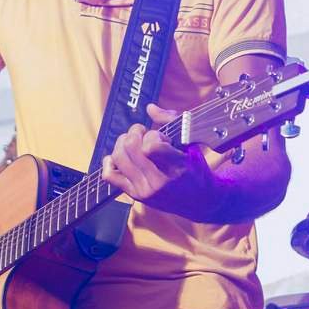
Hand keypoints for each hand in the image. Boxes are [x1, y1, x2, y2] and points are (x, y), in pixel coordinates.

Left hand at [101, 104, 217, 219]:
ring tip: (133, 143)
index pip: (151, 146)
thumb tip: (150, 107)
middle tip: (143, 134)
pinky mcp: (135, 195)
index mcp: (177, 167)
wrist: (199, 200)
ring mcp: (145, 190)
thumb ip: (171, 121)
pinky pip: (109, 175)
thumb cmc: (195, 168)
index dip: (152, 135)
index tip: (161, 137)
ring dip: (122, 144)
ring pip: (118, 157)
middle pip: (130, 147)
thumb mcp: (191, 143)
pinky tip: (122, 157)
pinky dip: (110, 161)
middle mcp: (159, 181)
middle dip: (134, 133)